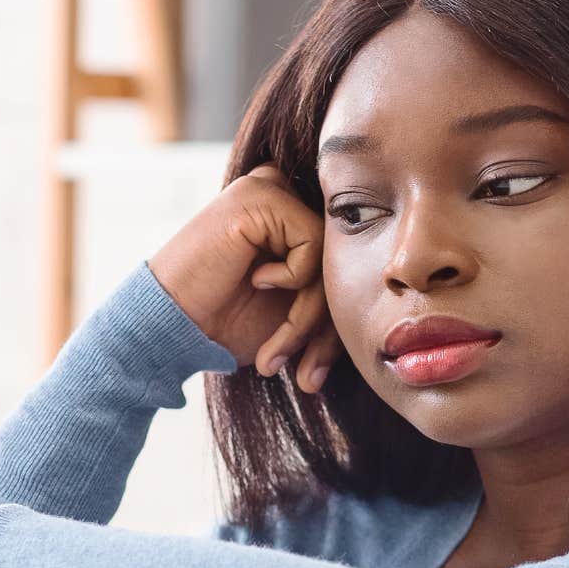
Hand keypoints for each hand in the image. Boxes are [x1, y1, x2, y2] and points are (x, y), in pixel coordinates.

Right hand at [147, 161, 345, 393]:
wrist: (170, 331)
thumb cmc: (225, 325)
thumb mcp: (294, 318)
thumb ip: (333, 299)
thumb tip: (398, 313)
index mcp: (291, 222)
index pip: (342, 267)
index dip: (333, 326)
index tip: (312, 372)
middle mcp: (284, 199)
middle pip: (342, 264)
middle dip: (327, 330)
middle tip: (304, 376)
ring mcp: (270, 191)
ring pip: (331, 259)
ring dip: (308, 317)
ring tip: (274, 354)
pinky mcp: (261, 194)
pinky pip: (313, 244)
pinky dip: (292, 280)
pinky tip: (256, 281)